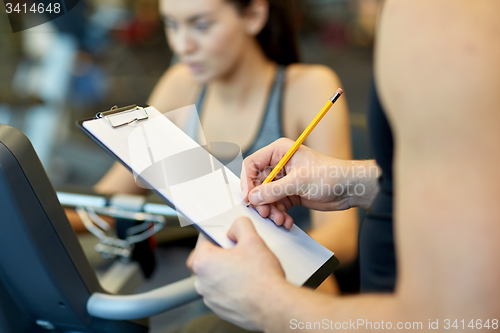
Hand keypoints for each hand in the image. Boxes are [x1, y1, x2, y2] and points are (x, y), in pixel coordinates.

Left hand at [188, 217, 285, 330]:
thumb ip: (241, 225)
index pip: (203, 239)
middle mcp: (202, 282)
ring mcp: (210, 298)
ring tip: (246, 269)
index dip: (217, 233)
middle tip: (237, 251)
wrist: (274, 306)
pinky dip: (231, 287)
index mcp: (204, 262)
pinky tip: (247, 283)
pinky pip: (221, 292)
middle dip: (220, 253)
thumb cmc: (262, 277)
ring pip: (214, 277)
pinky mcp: (220, 309)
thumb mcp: (253, 240)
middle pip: (207, 259)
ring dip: (225, 271)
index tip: (226, 234)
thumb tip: (236, 226)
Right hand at [241, 138, 356, 224]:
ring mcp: (284, 180)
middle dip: (261, 201)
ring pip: (266, 197)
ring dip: (271, 211)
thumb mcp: (299, 182)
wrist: (350, 188)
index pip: (252, 164)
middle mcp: (279, 165)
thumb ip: (273, 190)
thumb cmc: (330, 175)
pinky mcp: (290, 193)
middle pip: (257, 184)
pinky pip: (277, 205)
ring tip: (280, 219)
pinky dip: (279, 214)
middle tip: (266, 213)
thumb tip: (253, 197)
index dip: (247, 181)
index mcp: (279, 152)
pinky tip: (286, 221)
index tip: (249, 198)